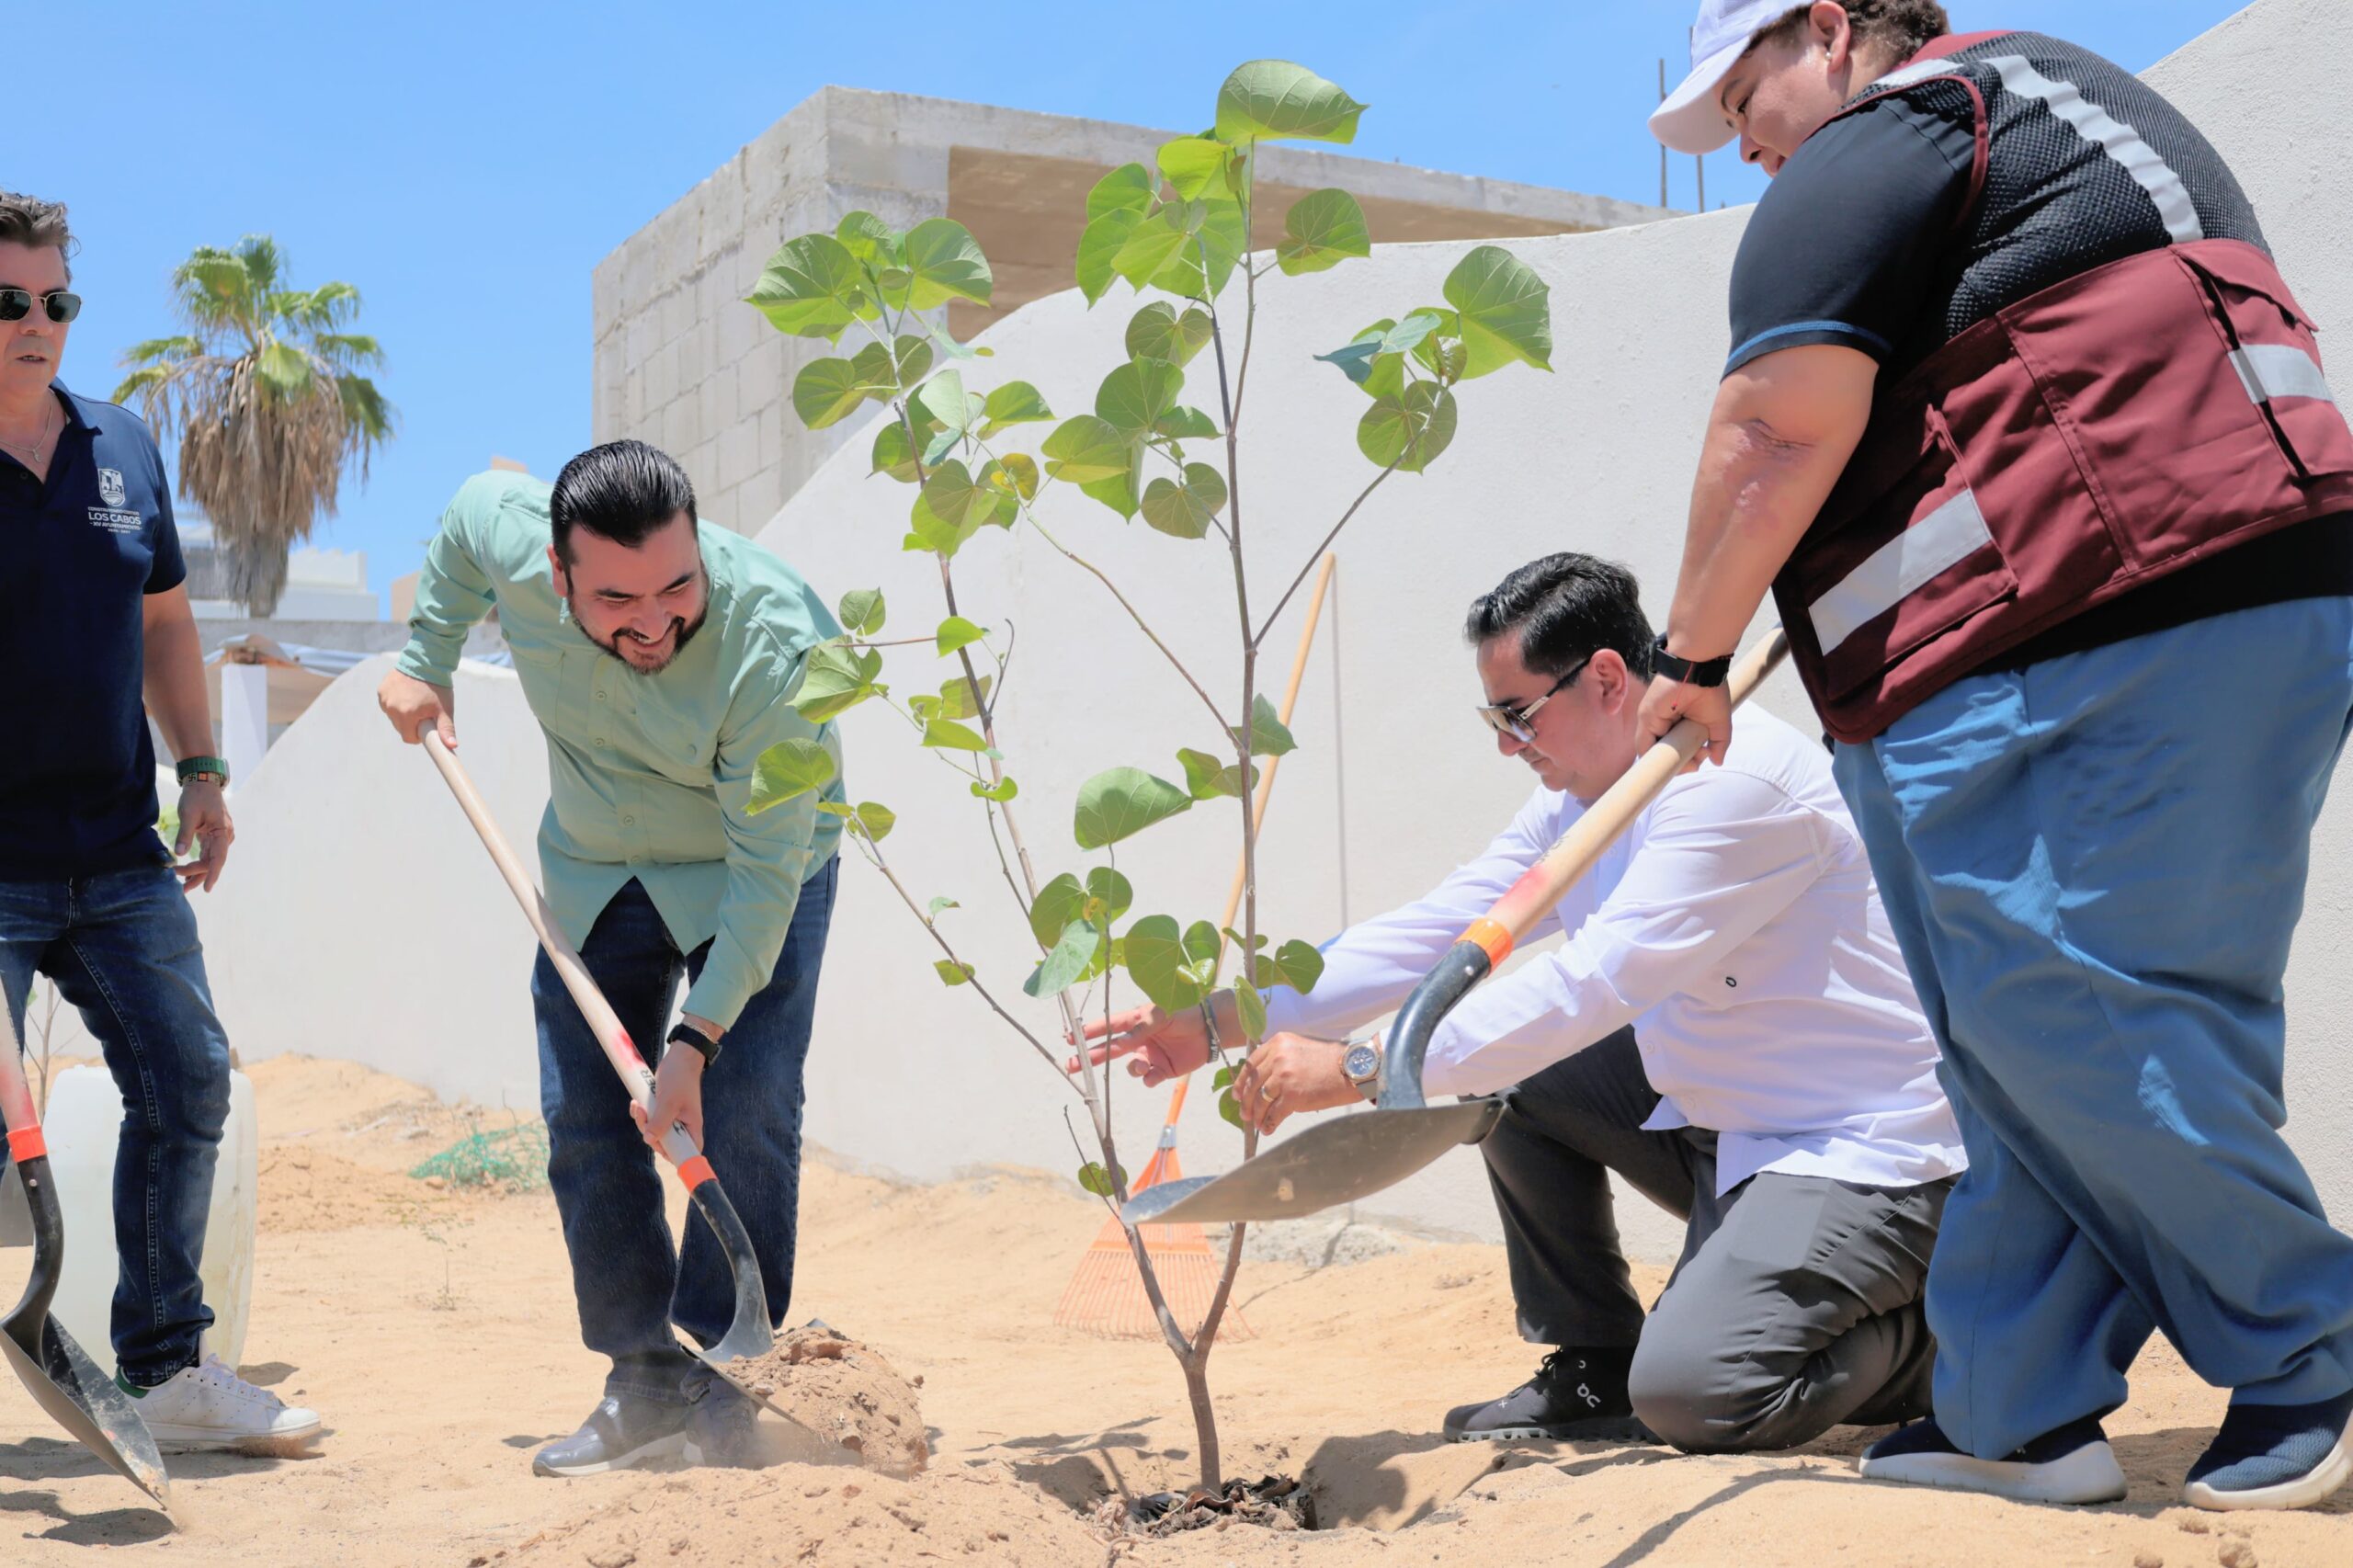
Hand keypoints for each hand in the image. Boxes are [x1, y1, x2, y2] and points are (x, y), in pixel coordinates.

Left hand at [173, 780, 232, 891]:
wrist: (202, 782)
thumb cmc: (197, 796)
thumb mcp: (189, 814)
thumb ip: (185, 834)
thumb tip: (179, 854)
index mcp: (222, 832)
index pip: (218, 858)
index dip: (212, 874)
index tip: (206, 889)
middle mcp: (224, 837)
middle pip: (212, 862)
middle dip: (196, 874)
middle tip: (178, 883)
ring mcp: (219, 837)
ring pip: (209, 860)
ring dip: (196, 871)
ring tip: (182, 884)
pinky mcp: (212, 836)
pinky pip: (207, 854)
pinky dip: (197, 863)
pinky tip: (187, 871)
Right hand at [378, 670, 456, 746]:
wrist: (426, 660)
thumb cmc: (438, 687)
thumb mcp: (444, 709)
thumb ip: (446, 729)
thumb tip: (451, 746)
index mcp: (406, 714)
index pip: (409, 738)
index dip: (419, 735)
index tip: (426, 725)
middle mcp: (391, 707)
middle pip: (401, 727)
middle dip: (412, 723)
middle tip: (424, 710)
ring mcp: (385, 698)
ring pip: (394, 715)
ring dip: (403, 712)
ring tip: (416, 699)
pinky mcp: (381, 690)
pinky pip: (388, 704)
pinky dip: (396, 702)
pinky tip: (407, 692)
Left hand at [633, 1019, 720, 1155]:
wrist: (679, 1057)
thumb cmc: (679, 1077)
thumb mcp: (668, 1101)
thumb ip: (660, 1122)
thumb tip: (649, 1140)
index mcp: (691, 1126)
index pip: (689, 1152)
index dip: (677, 1157)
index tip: (662, 1149)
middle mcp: (683, 1125)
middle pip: (665, 1144)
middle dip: (650, 1133)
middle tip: (643, 1115)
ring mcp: (672, 1118)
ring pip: (654, 1132)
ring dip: (643, 1121)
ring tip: (638, 1105)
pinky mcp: (662, 1110)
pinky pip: (650, 1120)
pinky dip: (641, 1114)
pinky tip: (637, 1102)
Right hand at [1069, 998, 1213, 1086]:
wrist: (1210, 1029)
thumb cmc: (1184, 1013)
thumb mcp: (1160, 1014)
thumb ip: (1140, 1028)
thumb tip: (1120, 1043)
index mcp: (1135, 1021)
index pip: (1108, 1027)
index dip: (1089, 1032)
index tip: (1071, 1038)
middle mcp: (1139, 1039)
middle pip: (1110, 1051)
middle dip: (1090, 1058)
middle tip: (1072, 1066)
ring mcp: (1150, 1055)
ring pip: (1130, 1067)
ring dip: (1132, 1068)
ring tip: (1142, 1064)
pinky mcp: (1163, 1069)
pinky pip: (1148, 1079)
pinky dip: (1148, 1078)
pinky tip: (1153, 1074)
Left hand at [1232, 1034, 1357, 1134]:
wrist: (1352, 1070)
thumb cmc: (1330, 1061)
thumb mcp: (1300, 1048)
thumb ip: (1281, 1057)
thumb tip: (1263, 1079)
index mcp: (1278, 1043)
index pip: (1251, 1064)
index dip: (1241, 1082)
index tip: (1237, 1094)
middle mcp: (1278, 1057)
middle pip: (1252, 1084)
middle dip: (1245, 1102)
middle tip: (1245, 1114)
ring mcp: (1284, 1076)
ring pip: (1261, 1100)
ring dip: (1257, 1115)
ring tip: (1257, 1124)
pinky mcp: (1293, 1096)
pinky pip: (1274, 1113)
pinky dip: (1269, 1124)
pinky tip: (1268, 1129)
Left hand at [1636, 674, 1733, 773]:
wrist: (1700, 669)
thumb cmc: (1711, 691)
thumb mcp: (1718, 723)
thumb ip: (1718, 743)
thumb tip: (1717, 762)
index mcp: (1679, 723)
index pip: (1676, 750)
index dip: (1686, 761)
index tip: (1699, 761)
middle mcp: (1664, 723)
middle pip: (1664, 754)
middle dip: (1679, 765)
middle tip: (1695, 764)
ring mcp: (1653, 721)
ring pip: (1654, 753)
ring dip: (1670, 763)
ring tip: (1689, 763)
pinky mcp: (1646, 718)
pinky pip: (1644, 746)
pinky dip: (1654, 759)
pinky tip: (1671, 764)